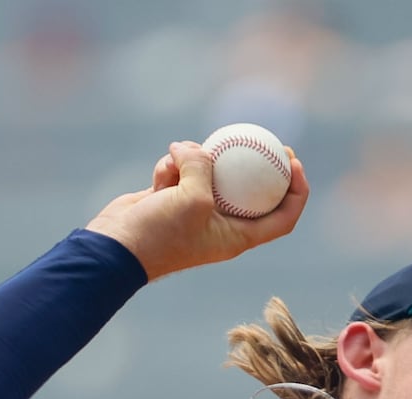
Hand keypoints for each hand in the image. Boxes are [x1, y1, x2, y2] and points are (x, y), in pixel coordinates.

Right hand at [85, 140, 308, 280]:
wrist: (115, 248)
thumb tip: (197, 148)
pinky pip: (182, 170)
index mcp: (239, 236)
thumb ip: (203, 168)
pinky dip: (173, 165)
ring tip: (179, 160)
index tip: (293, 163)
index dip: (296, 191)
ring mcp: (197, 210)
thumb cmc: (160, 234)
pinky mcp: (172, 197)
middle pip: (253, 191)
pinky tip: (160, 174)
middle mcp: (222, 224)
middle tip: (264, 137)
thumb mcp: (192, 199)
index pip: (283, 217)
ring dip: (197, 158)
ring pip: (211, 172)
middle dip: (259, 163)